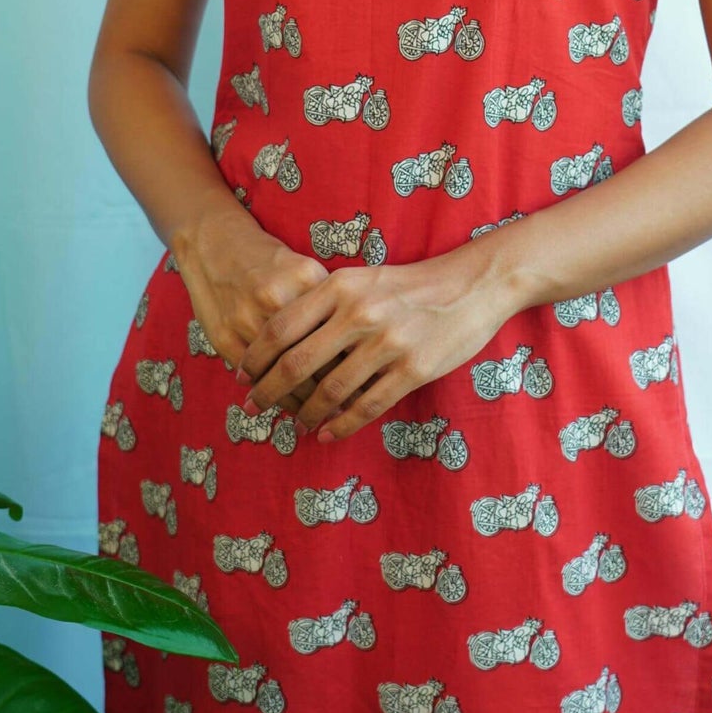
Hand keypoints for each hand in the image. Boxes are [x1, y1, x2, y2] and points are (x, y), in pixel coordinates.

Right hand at [169, 207, 349, 417]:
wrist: (215, 244)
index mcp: (306, 278)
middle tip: (345, 410)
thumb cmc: (270, 262)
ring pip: (285, 376)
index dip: (354, 364)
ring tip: (319, 419)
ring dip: (304, 403)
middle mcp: (277, 298)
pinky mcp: (225, 336)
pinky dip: (276, 399)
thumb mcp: (306, 271)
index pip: (339, 333)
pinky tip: (291, 409)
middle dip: (332, 392)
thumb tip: (358, 353)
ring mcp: (248, 319)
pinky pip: (258, 379)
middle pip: (314, 358)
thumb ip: (329, 305)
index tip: (366, 386)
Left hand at [238, 248, 512, 443]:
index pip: (282, 326)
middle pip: (297, 363)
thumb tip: (281, 337)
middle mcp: (359, 314)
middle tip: (253, 407)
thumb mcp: (362, 279)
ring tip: (294, 423)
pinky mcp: (412, 370)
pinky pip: (367, 406)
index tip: (241, 375)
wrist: (470, 286)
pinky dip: (341, 425)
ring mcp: (386, 344)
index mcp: (341, 286)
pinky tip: (327, 433)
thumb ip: (325, 301)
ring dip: (306, 413)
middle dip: (268, 391)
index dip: (256, 356)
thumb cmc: (410, 284)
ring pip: (330, 391)